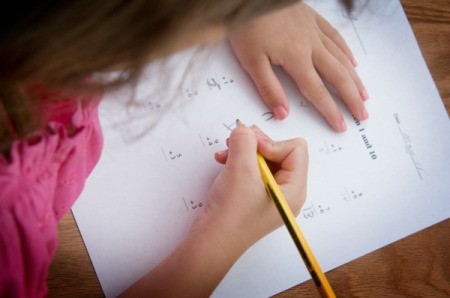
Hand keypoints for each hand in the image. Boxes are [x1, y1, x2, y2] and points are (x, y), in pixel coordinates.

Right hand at [121, 126, 307, 296]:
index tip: (250, 147)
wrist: (210, 242)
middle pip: (280, 151)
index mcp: (294, 189)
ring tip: (226, 152)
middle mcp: (286, 192)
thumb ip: (245, 140)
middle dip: (256, 145)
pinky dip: (238, 161)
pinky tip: (222, 161)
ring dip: (244, 151)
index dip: (272, 142)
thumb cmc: (230, 213)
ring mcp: (270, 195)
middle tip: (236, 142)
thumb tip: (245, 129)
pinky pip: (252, 169)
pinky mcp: (254, 196)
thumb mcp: (240, 169)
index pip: (296, 148)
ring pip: (264, 159)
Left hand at [229, 2, 367, 131]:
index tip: (341, 125)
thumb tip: (283, 114)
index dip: (330, 111)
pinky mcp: (312, 18)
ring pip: (341, 57)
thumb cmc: (247, 26)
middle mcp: (310, 45)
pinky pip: (335, 36)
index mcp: (295, 58)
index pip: (317, 91)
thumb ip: (268, 88)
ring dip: (354, 78)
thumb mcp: (250, 62)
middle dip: (351, 98)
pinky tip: (352, 61)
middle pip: (337, 76)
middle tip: (362, 114)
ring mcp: (314, 30)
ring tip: (363, 94)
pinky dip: (346, 51)